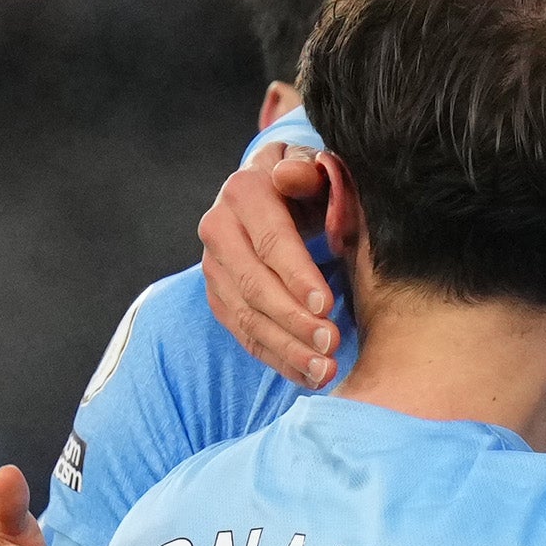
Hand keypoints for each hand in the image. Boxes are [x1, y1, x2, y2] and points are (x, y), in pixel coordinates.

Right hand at [198, 145, 347, 389]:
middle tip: (332, 345)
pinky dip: (277, 359)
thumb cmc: (309, 182)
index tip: (327, 307)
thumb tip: (290, 176)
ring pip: (247, 317)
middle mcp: (218, 228)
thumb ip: (311, 172)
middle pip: (254, 285)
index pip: (270, 240)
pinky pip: (245, 336)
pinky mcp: (218, 297)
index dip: (297, 276)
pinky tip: (308, 377)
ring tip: (325, 371)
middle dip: (294, 321)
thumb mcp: (317, 168)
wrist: (276, 190)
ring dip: (287, 349)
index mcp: (244, 192)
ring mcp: (213, 266)